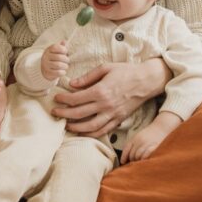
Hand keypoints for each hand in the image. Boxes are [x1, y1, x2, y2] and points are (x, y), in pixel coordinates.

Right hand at [41, 41, 68, 80]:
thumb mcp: (56, 51)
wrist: (44, 69)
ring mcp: (46, 65)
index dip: (63, 49)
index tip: (65, 52)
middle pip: (59, 57)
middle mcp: (46, 57)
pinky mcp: (48, 73)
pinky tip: (63, 71)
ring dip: (65, 66)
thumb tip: (64, 41)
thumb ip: (61, 46)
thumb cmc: (53, 58)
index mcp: (48, 50)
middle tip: (67, 61)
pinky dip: (63, 72)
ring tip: (65, 66)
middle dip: (66, 59)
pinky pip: (58, 72)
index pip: (56, 47)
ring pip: (58, 65)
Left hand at [53, 59, 169, 137]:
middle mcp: (106, 105)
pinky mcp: (118, 120)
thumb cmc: (126, 72)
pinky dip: (91, 134)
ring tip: (66, 125)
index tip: (56, 98)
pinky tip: (83, 132)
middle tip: (54, 113)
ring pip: (90, 126)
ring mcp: (112, 114)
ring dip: (76, 127)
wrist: (146, 81)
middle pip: (79, 114)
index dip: (63, 100)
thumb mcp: (105, 68)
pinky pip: (103, 130)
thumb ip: (88, 77)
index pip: (76, 99)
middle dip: (64, 114)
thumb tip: (72, 84)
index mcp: (101, 91)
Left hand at [121, 112, 181, 163]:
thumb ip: (134, 145)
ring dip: (138, 161)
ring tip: (140, 164)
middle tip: (134, 165)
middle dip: (132, 160)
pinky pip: (146, 155)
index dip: (123, 157)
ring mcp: (147, 144)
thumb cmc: (151, 133)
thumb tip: (127, 156)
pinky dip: (144, 159)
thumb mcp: (139, 137)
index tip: (123, 162)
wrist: (162, 127)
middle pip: (132, 154)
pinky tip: (145, 161)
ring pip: (138, 156)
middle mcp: (139, 141)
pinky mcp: (154, 146)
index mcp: (134, 138)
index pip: (126, 149)